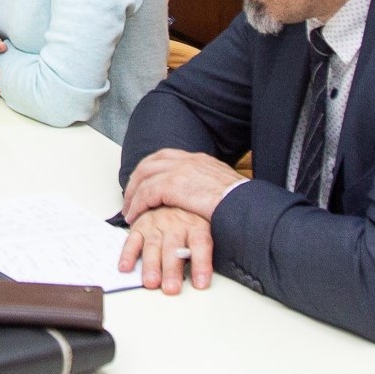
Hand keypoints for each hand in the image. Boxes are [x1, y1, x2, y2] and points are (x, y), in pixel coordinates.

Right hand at [117, 206, 214, 293]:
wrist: (171, 196)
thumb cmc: (189, 218)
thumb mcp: (206, 226)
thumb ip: (205, 248)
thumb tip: (209, 273)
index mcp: (195, 225)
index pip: (200, 245)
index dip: (201, 264)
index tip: (201, 283)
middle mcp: (175, 224)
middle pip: (174, 249)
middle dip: (171, 270)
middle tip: (171, 288)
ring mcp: (155, 224)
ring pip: (153, 246)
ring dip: (151, 266)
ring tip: (151, 282)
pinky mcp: (139, 226)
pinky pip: (132, 241)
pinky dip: (127, 255)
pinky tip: (126, 267)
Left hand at [122, 148, 245, 223]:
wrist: (246, 204)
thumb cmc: (240, 202)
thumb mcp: (222, 186)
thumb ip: (207, 185)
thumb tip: (201, 196)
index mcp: (198, 159)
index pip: (165, 157)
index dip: (150, 170)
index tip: (143, 182)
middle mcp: (187, 160)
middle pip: (149, 164)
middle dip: (136, 180)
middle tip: (130, 197)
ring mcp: (179, 170)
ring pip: (143, 177)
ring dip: (132, 194)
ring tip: (129, 210)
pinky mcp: (173, 185)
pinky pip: (146, 194)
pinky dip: (137, 205)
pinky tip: (134, 216)